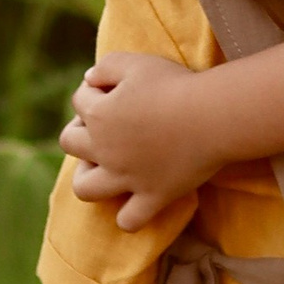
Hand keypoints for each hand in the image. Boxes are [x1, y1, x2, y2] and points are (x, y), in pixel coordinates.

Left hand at [60, 52, 215, 230]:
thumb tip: (89, 79)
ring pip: (85, 188)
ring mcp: (127, 178)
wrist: (213, 117)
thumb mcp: (136, 62)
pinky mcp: (153, 196)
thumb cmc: (176, 85)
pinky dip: (128, 216)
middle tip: (110, 125)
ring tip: (108, 167)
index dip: (95, 90)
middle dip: (82, 130)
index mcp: (99, 114)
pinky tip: (138, 201)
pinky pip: (129, 220)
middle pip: (70, 142)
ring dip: (89, 177)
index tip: (116, 88)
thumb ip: (106, 66)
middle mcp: (104, 150)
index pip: (79, 100)